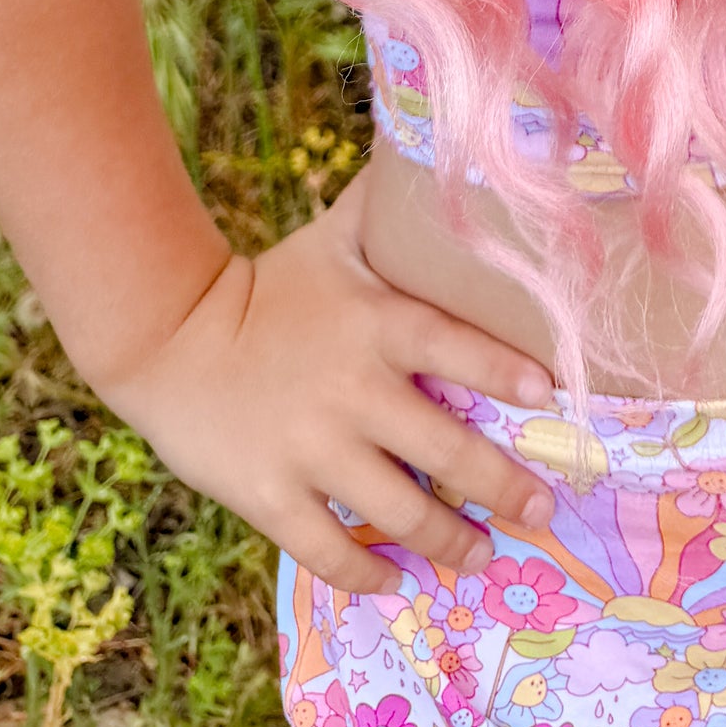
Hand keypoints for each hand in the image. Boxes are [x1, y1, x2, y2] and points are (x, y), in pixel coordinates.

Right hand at [93, 175, 557, 596]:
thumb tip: (440, 145)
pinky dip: (367, 573)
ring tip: (482, 555)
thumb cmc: (270, 285)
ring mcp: (311, 450)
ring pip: (398, 511)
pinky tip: (397, 581)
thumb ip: (389, 206)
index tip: (553, 398)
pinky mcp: (270, 496)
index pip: (456, 348)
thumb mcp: (334, 238)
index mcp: (376, 326)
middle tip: (541, 508)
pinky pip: (329, 550)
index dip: (506, 372)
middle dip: (503, 487)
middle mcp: (352, 392)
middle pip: (446, 450)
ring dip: (449, 541)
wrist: (171, 337)